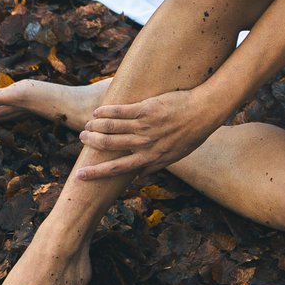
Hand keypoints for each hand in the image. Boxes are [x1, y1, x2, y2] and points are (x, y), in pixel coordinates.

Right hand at [73, 88, 224, 180]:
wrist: (204, 112)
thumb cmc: (191, 134)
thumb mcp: (174, 157)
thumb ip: (156, 166)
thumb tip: (141, 176)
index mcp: (150, 158)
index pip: (118, 169)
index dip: (97, 173)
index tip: (81, 176)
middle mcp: (145, 144)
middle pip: (110, 146)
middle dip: (92, 143)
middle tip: (82, 139)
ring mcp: (145, 126)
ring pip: (112, 128)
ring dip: (96, 126)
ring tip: (87, 125)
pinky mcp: (147, 109)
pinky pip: (121, 111)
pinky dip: (106, 111)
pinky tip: (97, 111)